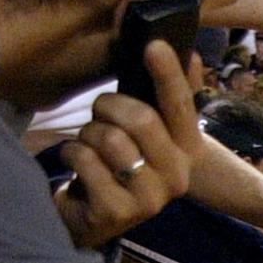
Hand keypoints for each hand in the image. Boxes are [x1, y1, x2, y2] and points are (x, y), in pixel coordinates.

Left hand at [54, 42, 201, 248]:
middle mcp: (177, 178)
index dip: (168, 75)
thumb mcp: (149, 133)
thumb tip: (189, 56)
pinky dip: (72, 154)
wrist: (97, 216)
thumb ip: (168, 97)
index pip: (181, 107)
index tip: (153, 46)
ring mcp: (149, 199)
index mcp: (188, 153)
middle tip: (99, 116)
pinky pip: (86, 161)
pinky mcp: (118, 212)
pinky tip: (79, 166)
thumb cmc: (121, 165)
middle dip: (108, 107)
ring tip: (91, 147)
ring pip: (110, 139)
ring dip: (88, 134)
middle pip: (142, 119)